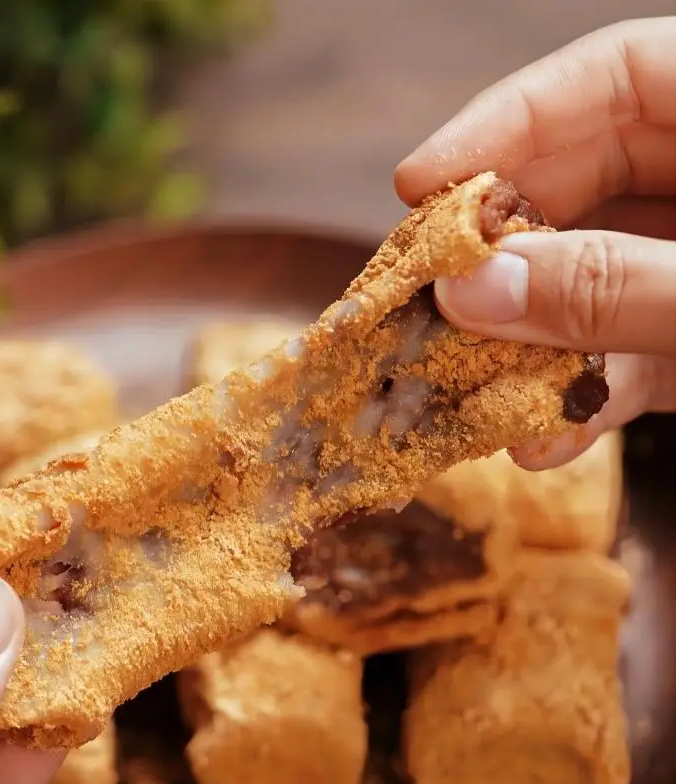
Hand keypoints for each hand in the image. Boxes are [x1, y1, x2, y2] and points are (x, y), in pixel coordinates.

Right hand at [395, 16, 675, 468]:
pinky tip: (541, 441)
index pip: (607, 81)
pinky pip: (627, 359)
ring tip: (462, 392)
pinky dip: (583, 401)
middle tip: (421, 304)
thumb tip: (473, 293)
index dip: (503, 124)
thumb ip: (613, 285)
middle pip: (578, 190)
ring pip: (588, 288)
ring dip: (525, 350)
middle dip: (496, 258)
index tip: (416, 184)